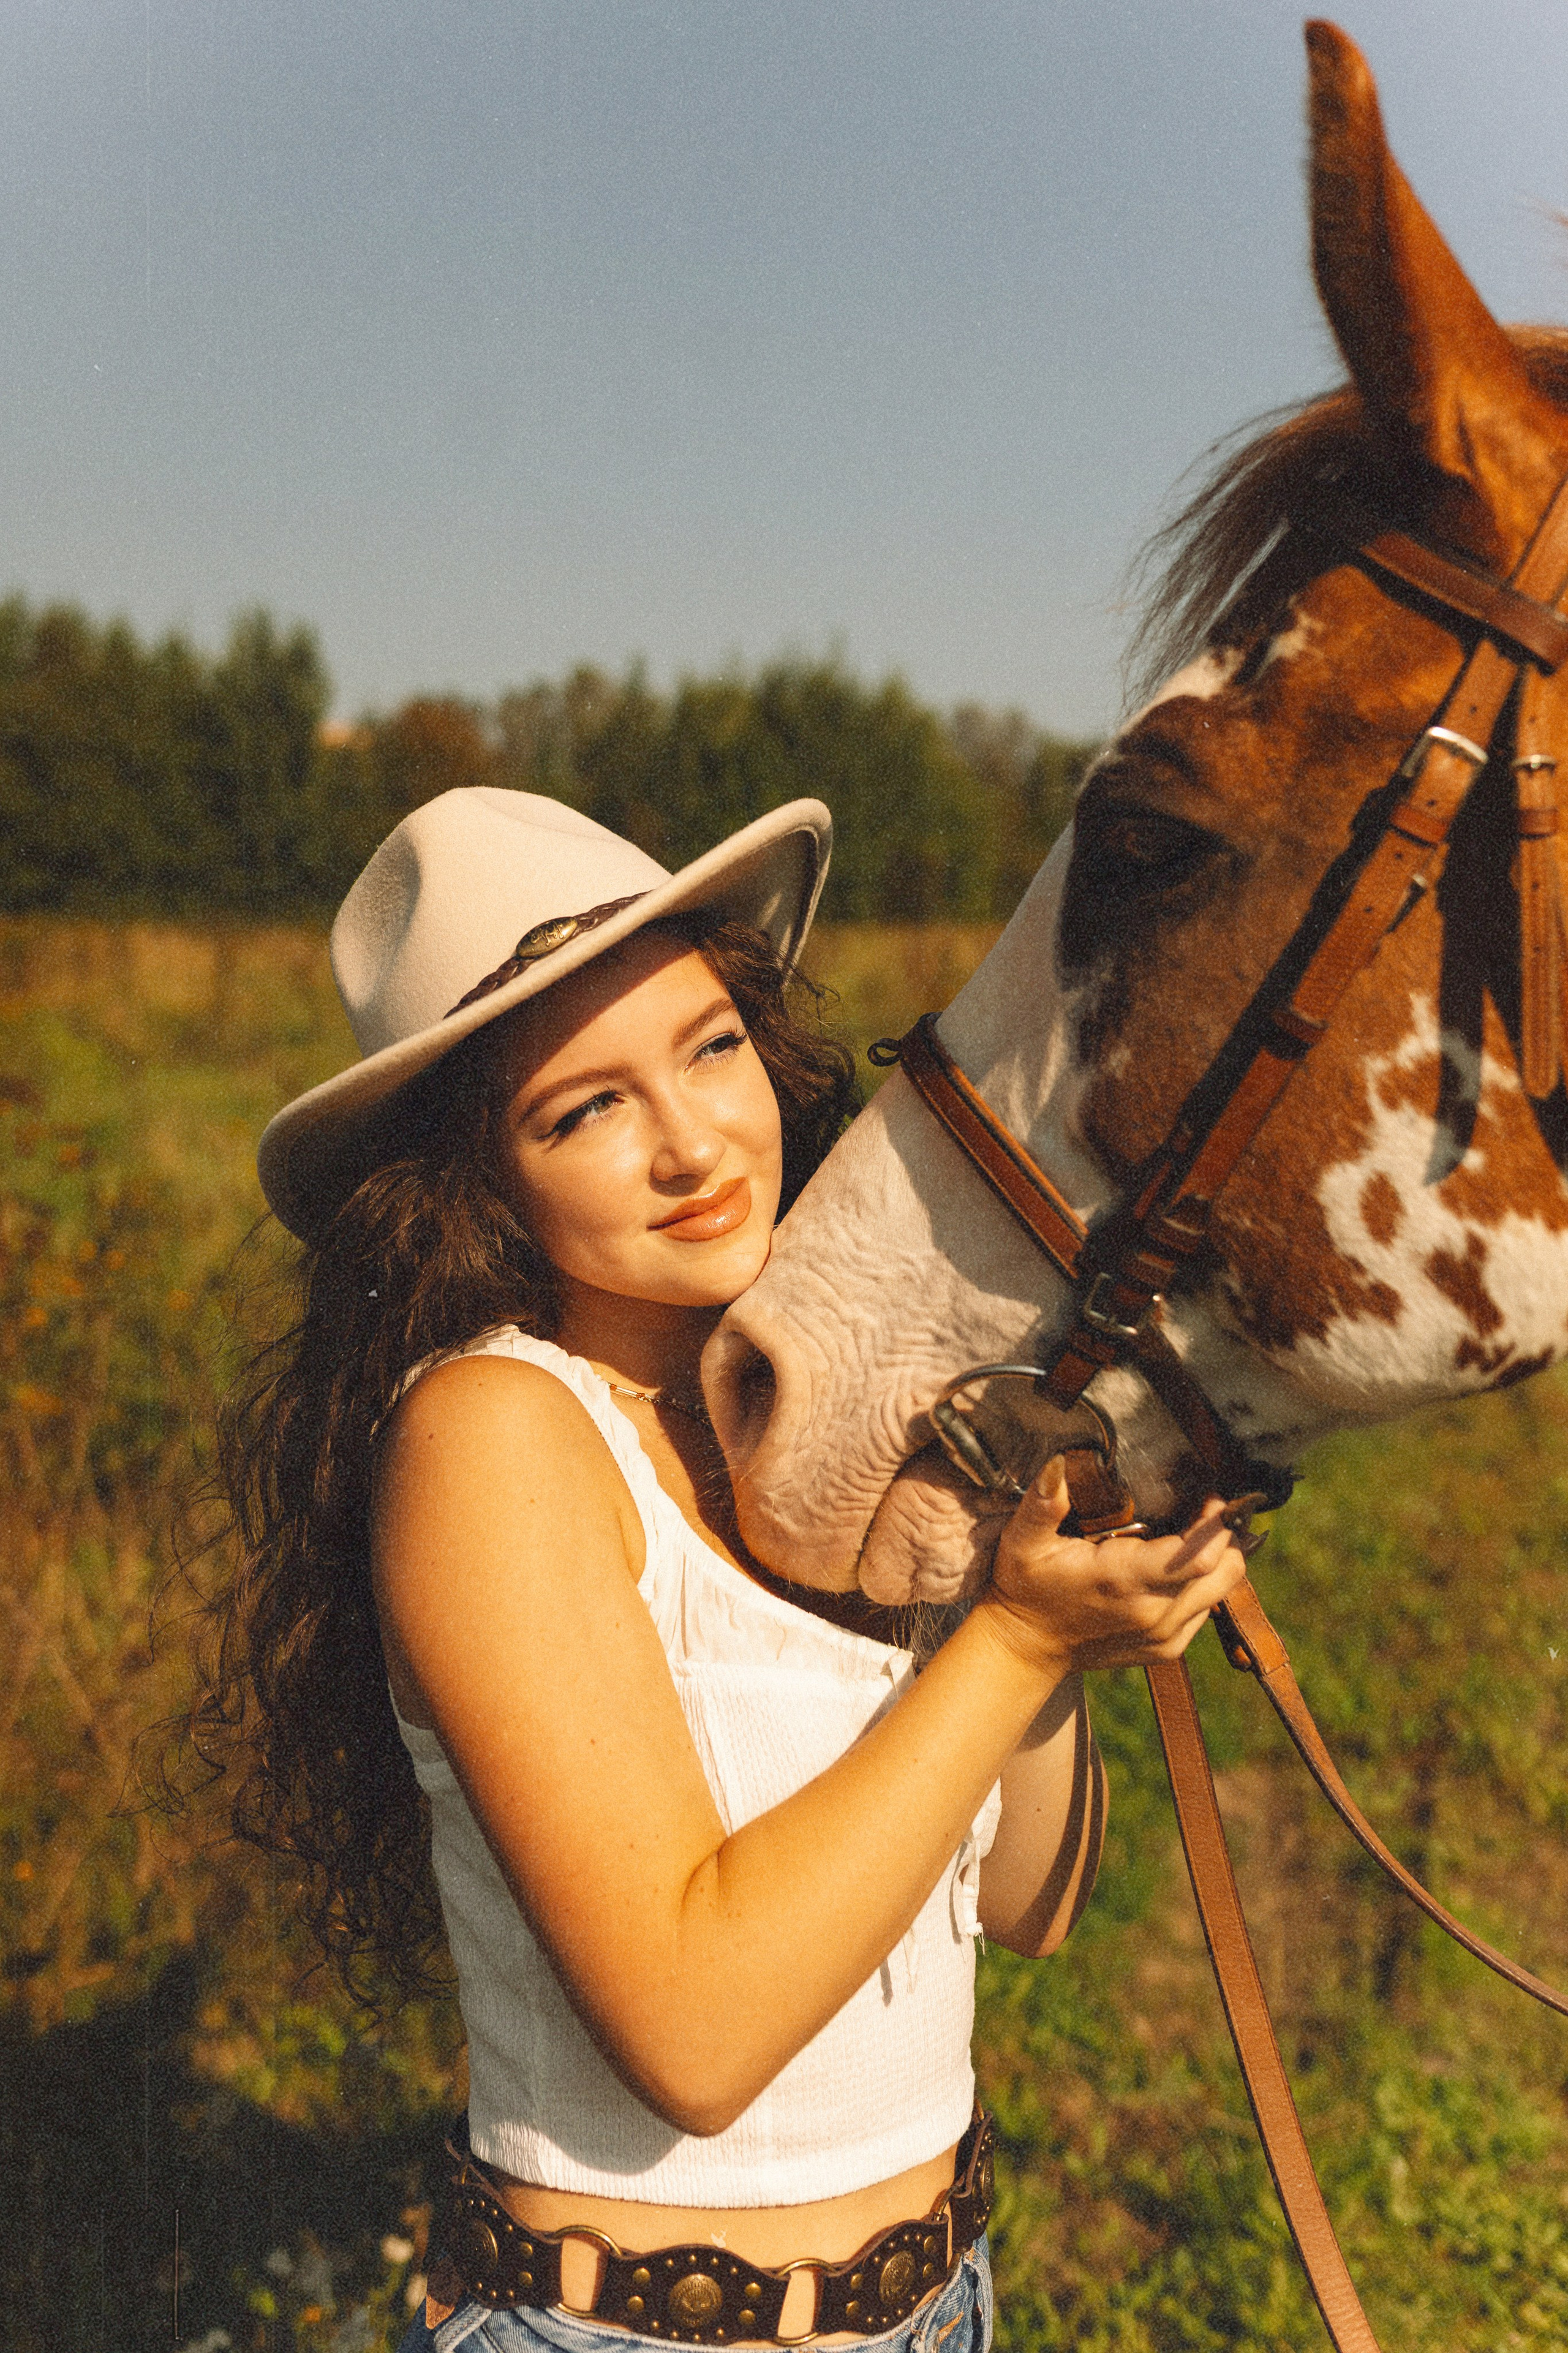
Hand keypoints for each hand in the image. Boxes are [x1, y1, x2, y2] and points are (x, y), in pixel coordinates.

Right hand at [983, 1456, 1245, 1674]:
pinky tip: (1174, 1568)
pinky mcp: (1167, 1649)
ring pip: (1223, 1591)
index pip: (1199, 1557)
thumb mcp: (1023, 1541)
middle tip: (1206, 1511)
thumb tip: (1059, 1464)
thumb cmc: (1026, 1588)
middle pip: (1226, 1572)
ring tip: (1194, 1535)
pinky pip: (1206, 1610)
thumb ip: (1044, 1503)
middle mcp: (1154, 1613)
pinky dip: (1201, 1585)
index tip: (1210, 1498)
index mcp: (1124, 1581)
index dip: (1216, 1524)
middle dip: (1226, 1537)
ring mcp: (1165, 1636)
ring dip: (1217, 1560)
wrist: (1026, 1649)